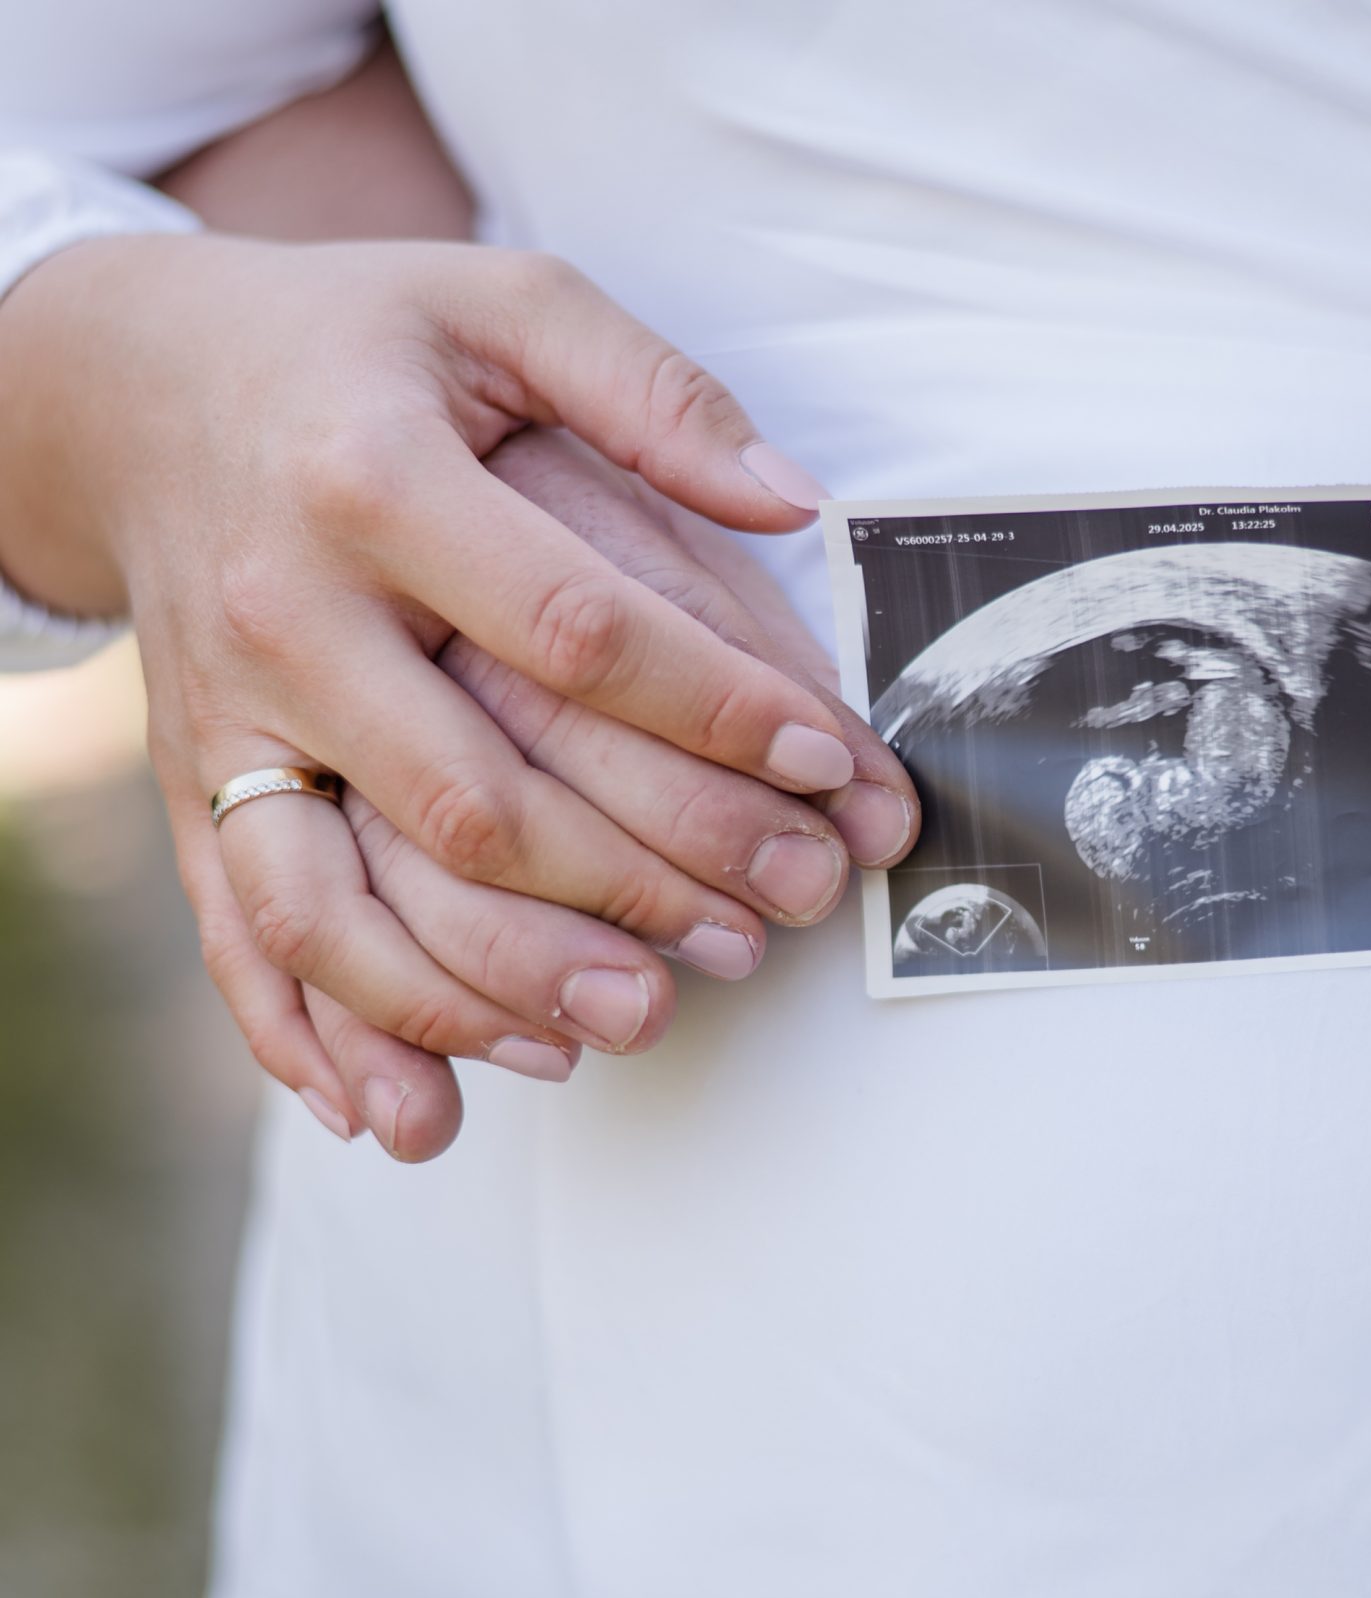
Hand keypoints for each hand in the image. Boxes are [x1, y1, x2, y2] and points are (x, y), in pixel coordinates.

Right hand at [0, 235, 918, 1118]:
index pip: (574, 628)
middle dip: (641, 880)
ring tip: (632, 1025)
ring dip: (488, 992)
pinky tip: (409, 1111)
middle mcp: (287, 614)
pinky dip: (317, 1036)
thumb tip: (794, 498)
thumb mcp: (502, 304)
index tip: (826, 763)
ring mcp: (226, 715)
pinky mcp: (190, 782)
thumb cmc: (359, 344)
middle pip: (474, 797)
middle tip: (776, 923)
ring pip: (344, 901)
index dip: (716, 708)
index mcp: (373, 481)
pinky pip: (241, 934)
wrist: (135, 382)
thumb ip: (652, 390)